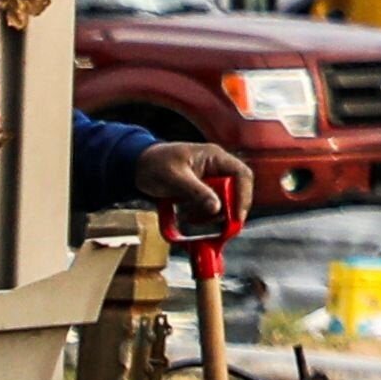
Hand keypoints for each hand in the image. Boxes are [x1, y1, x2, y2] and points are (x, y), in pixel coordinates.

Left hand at [129, 141, 250, 240]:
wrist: (137, 166)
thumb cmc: (154, 163)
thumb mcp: (174, 178)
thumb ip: (196, 192)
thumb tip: (217, 208)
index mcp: (215, 157)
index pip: (242, 175)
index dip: (243, 196)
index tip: (236, 217)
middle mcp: (218, 168)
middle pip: (235, 191)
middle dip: (225, 209)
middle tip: (211, 222)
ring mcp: (210, 180)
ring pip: (223, 201)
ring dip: (210, 214)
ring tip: (191, 217)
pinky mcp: (202, 191)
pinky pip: (210, 206)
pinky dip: (201, 215)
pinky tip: (188, 216)